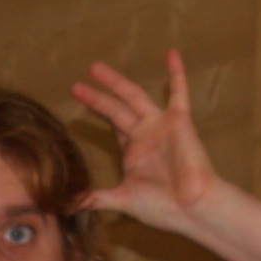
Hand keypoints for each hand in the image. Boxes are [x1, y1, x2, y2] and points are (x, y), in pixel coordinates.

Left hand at [72, 52, 215, 235]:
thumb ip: (96, 198)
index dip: (96, 111)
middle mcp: (145, 135)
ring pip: (134, 97)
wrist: (192, 208)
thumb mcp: (122, 200)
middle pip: (116, 109)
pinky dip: (176, 73)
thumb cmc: (163, 208)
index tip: (78, 99)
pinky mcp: (179, 121)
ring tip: (95, 68)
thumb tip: (67, 204)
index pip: (112, 125)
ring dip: (115, 82)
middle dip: (97, 97)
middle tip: (76, 85)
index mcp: (134, 152)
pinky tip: (170, 52)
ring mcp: (161, 126)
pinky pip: (179, 92)